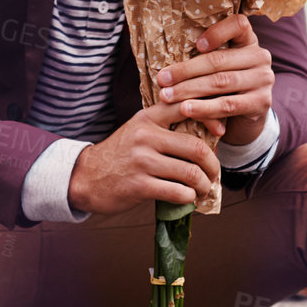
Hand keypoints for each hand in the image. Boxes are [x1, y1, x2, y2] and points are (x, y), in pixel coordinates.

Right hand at [67, 103, 225, 215]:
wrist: (86, 177)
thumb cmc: (119, 154)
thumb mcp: (137, 130)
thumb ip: (164, 125)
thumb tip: (204, 131)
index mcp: (148, 118)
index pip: (187, 107)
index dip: (211, 116)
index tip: (220, 130)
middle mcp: (146, 136)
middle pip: (196, 148)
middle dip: (213, 165)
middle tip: (215, 174)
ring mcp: (142, 161)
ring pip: (190, 173)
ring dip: (204, 185)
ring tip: (204, 189)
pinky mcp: (139, 185)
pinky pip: (177, 192)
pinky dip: (189, 198)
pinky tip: (188, 199)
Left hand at [156, 13, 273, 146]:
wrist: (247, 119)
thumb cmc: (225, 88)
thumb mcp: (220, 69)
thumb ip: (205, 59)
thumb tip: (167, 64)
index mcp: (249, 41)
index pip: (239, 24)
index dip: (217, 32)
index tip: (196, 45)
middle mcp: (260, 57)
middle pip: (220, 59)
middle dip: (186, 70)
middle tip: (162, 79)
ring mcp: (264, 79)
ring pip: (221, 82)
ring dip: (189, 90)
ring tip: (167, 96)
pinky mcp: (261, 102)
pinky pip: (228, 105)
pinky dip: (204, 108)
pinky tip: (186, 110)